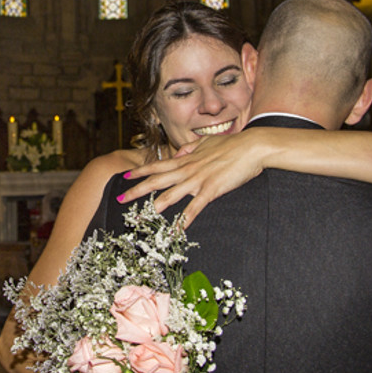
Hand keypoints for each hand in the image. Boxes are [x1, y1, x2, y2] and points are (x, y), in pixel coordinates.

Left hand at [119, 130, 270, 225]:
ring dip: (154, 206)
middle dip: (137, 190)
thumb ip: (190, 148)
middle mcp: (188, 170)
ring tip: (140, 215)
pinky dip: (184, 219)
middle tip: (120, 198)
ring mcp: (198, 180)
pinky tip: (176, 229)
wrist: (251, 147)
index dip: (140, 171)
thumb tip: (178, 153)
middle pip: (157, 181)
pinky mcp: (211, 190)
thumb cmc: (231, 144)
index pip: (158, 166)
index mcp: (186, 159)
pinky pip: (194, 207)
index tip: (125, 175)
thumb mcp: (206, 142)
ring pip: (171, 194)